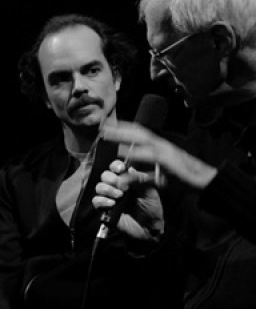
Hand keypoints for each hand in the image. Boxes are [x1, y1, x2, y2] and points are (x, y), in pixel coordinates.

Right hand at [93, 160, 164, 241]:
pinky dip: (102, 200)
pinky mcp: (104, 209)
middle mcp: (117, 186)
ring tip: (119, 196)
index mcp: (128, 179)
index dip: (115, 165)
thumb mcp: (150, 191)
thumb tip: (128, 169)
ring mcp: (110, 197)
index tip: (120, 169)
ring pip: (99, 187)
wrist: (149, 228)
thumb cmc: (152, 208)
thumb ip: (139, 179)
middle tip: (123, 187)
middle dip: (112, 179)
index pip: (116, 167)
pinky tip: (112, 204)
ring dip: (108, 189)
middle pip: (105, 175)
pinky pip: (96, 200)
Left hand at [101, 121, 217, 189]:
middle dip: (120, 128)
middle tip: (101, 127)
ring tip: (108, 135)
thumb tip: (125, 174)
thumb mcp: (158, 176)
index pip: (139, 134)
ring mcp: (167, 153)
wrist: (207, 182)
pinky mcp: (171, 163)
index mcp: (160, 147)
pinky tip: (126, 158)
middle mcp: (162, 146)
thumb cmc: (184, 178)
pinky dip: (138, 155)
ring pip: (143, 140)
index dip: (123, 129)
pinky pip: (152, 157)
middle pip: (138, 133)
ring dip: (125, 136)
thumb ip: (141, 175)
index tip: (107, 126)